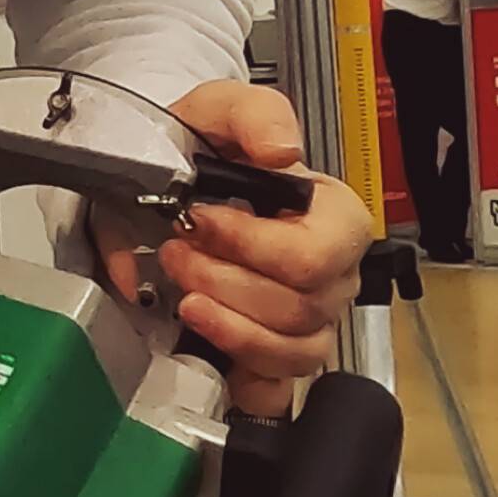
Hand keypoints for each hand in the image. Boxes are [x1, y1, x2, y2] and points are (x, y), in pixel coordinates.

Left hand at [88, 83, 372, 419]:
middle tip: (175, 253)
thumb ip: (253, 114)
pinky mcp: (275, 353)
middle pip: (299, 306)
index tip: (201, 221)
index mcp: (332, 215)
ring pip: (290, 348)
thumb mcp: (219, 110)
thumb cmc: (204, 151)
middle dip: (224, 281)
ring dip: (225, 323)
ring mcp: (308, 318)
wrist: (165, 186)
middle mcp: (331, 273)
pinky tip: (208, 345)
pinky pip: (277, 386)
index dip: (253, 245)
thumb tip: (282, 150)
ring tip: (182, 292)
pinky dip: (243, 373)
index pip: (317, 253)